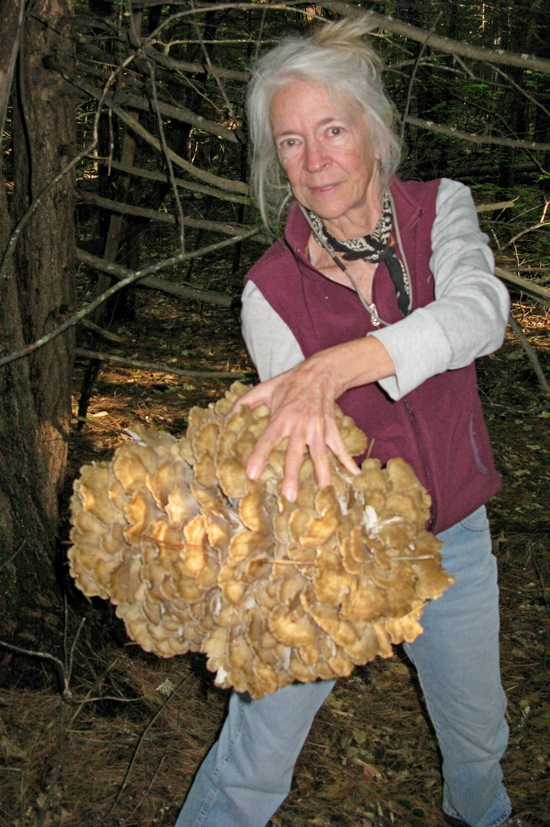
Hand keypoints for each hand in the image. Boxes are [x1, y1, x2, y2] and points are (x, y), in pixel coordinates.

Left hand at [234, 351, 359, 500]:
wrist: (320, 373)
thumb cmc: (289, 384)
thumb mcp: (264, 389)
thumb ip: (245, 403)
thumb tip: (228, 417)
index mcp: (281, 417)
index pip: (267, 439)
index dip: (259, 456)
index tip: (252, 474)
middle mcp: (300, 425)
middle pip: (295, 454)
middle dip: (292, 475)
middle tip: (288, 496)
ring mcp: (318, 429)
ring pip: (320, 455)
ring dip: (322, 475)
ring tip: (323, 495)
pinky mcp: (332, 429)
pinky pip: (341, 447)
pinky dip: (349, 461)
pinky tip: (355, 475)